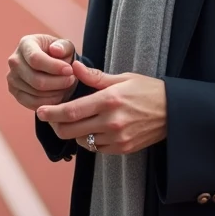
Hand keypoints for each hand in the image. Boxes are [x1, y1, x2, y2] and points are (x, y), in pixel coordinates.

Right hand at [7, 35, 77, 110]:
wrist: (51, 65)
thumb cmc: (59, 53)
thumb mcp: (65, 46)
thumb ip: (63, 46)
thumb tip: (55, 50)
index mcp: (25, 44)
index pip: (35, 59)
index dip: (54, 67)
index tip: (70, 70)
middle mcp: (14, 61)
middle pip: (35, 79)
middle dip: (58, 82)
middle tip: (72, 80)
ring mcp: (12, 78)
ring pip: (36, 93)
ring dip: (56, 92)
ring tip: (67, 86)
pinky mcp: (15, 92)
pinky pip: (33, 103)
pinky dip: (49, 102)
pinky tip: (60, 95)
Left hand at [35, 59, 166, 155]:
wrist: (174, 112)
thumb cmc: (148, 90)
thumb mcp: (122, 78)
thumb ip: (95, 76)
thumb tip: (72, 66)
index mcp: (109, 100)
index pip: (72, 111)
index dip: (52, 113)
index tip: (40, 112)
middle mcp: (112, 122)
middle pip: (71, 130)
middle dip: (56, 126)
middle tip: (51, 118)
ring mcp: (117, 138)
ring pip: (82, 141)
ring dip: (74, 133)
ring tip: (75, 121)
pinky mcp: (123, 149)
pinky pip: (96, 148)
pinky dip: (89, 140)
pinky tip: (92, 129)